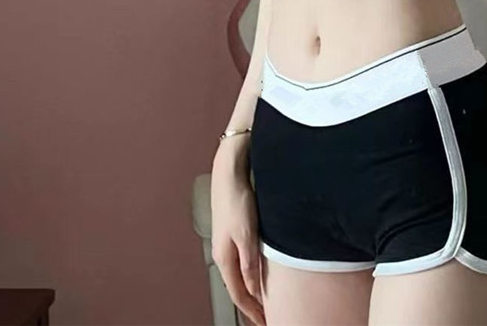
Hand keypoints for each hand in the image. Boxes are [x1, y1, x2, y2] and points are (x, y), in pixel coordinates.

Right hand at [210, 167, 265, 325]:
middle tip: (264, 317)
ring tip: (262, 300)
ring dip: (250, 289)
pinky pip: (240, 261)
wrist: (229, 175)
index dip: (251, 310)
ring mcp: (226, 243)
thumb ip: (250, 263)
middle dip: (250, 304)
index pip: (239, 293)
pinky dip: (249, 273)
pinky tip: (257, 272)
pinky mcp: (232, 232)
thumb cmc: (238, 201)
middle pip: (237, 286)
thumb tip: (253, 289)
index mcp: (224, 257)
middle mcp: (223, 253)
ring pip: (238, 274)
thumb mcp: (247, 235)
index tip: (264, 322)